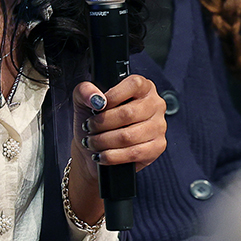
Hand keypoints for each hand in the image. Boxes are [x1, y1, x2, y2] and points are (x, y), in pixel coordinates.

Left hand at [68, 76, 167, 223]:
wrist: (92, 152)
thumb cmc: (90, 123)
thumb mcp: (82, 104)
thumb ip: (85, 91)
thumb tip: (97, 97)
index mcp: (141, 87)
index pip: (135, 83)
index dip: (114, 95)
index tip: (97, 106)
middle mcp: (155, 104)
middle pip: (130, 113)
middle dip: (103, 124)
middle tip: (90, 130)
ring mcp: (159, 127)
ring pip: (132, 134)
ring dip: (106, 141)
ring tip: (93, 144)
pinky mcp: (157, 148)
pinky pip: (137, 153)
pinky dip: (115, 156)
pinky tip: (103, 156)